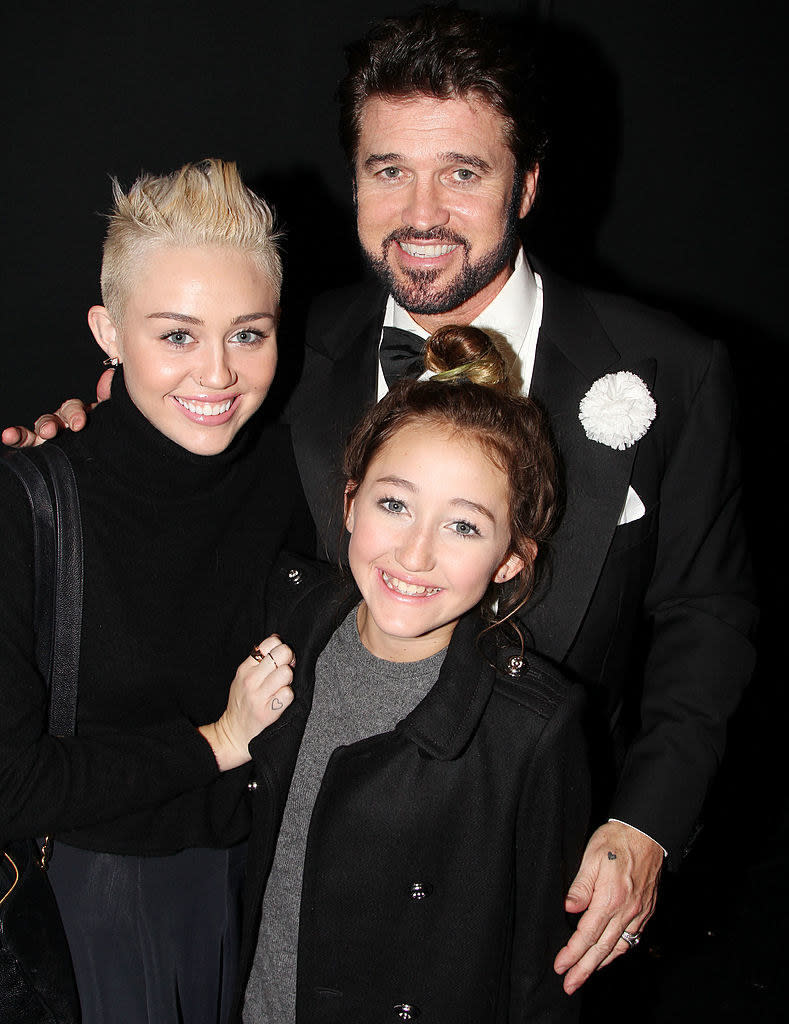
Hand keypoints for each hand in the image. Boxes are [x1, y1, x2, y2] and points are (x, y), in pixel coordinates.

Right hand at [1, 368, 113, 447]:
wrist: (109, 462)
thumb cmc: (108, 436)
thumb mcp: (111, 417)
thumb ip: (110, 399)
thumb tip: (108, 379)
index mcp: (82, 415)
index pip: (73, 408)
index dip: (75, 414)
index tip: (79, 424)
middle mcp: (64, 423)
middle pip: (55, 417)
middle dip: (53, 423)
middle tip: (52, 431)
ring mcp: (52, 435)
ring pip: (40, 426)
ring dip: (36, 427)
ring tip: (39, 434)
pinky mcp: (41, 448)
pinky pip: (26, 441)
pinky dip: (16, 436)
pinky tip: (8, 435)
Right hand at [199, 636, 294, 770]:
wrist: (234, 732)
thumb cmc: (242, 702)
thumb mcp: (243, 677)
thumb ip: (257, 661)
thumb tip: (278, 641)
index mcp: (244, 668)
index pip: (270, 643)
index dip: (280, 647)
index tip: (280, 658)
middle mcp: (251, 680)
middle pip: (282, 654)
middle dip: (288, 660)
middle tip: (284, 672)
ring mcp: (259, 696)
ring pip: (287, 673)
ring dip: (289, 680)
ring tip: (281, 687)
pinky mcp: (268, 712)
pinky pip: (289, 694)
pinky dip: (288, 696)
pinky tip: (281, 700)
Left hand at [554, 821, 662, 993]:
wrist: (646, 833)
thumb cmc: (617, 841)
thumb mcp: (591, 857)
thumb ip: (580, 886)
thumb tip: (569, 908)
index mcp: (610, 899)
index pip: (587, 935)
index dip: (572, 953)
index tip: (560, 966)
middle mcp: (627, 910)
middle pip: (602, 948)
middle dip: (584, 969)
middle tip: (570, 985)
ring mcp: (639, 912)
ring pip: (619, 946)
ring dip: (601, 964)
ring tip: (586, 975)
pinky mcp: (646, 910)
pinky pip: (632, 937)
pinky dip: (619, 950)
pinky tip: (610, 954)